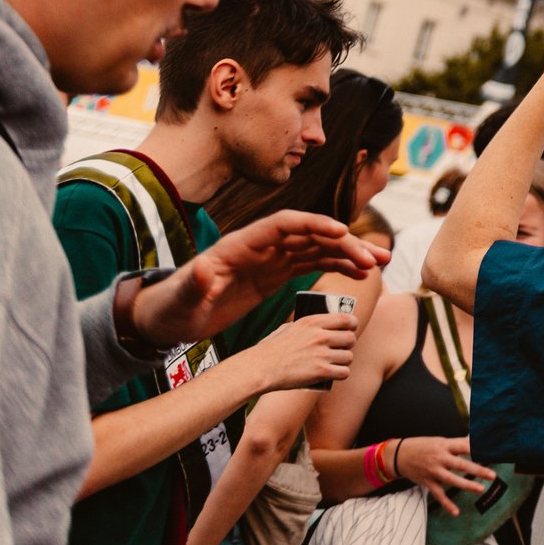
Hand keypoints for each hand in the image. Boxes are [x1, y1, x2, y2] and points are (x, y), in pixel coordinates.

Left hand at [132, 212, 389, 348]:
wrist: (164, 319)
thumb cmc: (169, 308)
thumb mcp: (179, 301)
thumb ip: (194, 284)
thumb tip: (202, 268)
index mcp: (239, 245)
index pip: (284, 225)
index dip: (314, 224)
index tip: (341, 232)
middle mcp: (259, 247)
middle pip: (309, 235)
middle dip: (344, 243)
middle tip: (374, 258)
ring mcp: (269, 260)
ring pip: (317, 249)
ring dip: (348, 253)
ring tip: (379, 264)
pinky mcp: (273, 275)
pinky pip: (311, 264)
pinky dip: (336, 266)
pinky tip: (359, 273)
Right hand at [236, 311, 356, 392]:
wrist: (259, 369)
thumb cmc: (269, 350)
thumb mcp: (286, 329)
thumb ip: (303, 327)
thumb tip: (317, 327)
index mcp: (313, 322)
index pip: (346, 319)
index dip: (352, 324)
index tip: (352, 328)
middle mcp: (320, 336)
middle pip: (350, 338)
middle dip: (348, 345)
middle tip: (341, 349)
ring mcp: (321, 354)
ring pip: (348, 357)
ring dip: (344, 361)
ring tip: (336, 363)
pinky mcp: (321, 371)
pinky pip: (344, 372)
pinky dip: (341, 374)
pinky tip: (336, 374)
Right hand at [394, 435, 495, 516]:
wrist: (399, 455)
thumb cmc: (422, 446)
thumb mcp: (439, 440)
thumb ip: (456, 445)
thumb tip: (475, 443)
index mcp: (444, 445)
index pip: (464, 446)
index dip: (477, 449)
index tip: (490, 453)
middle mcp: (439, 458)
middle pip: (461, 464)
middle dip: (477, 470)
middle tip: (492, 475)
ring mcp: (433, 471)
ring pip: (452, 480)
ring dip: (467, 485)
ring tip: (481, 489)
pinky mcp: (428, 482)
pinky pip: (439, 495)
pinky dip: (447, 504)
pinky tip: (456, 512)